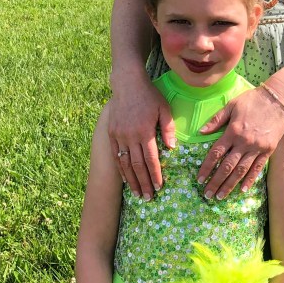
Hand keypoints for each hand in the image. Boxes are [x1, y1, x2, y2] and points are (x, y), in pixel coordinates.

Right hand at [108, 81, 175, 198]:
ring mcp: (118, 136)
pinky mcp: (111, 134)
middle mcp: (130, 136)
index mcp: (144, 131)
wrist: (127, 84)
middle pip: (137, 166)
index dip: (155, 175)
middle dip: (144, 183)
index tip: (159, 187)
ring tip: (138, 194)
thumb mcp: (164, 108)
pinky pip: (116, 156)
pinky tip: (126, 180)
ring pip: (125, 164)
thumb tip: (172, 148)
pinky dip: (121, 170)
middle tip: (149, 198)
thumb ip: (169, 128)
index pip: (151, 159)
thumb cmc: (149, 96)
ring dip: (132, 181)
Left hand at [197, 88, 283, 198]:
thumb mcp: (231, 105)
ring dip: (230, 185)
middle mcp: (244, 143)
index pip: (216, 153)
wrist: (277, 99)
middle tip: (207, 194)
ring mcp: (257, 148)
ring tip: (221, 196)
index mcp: (232, 132)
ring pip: (241, 171)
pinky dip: (250, 180)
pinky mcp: (268, 150)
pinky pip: (257, 168)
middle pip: (227, 166)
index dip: (206, 167)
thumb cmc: (252, 100)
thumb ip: (216, 120)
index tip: (199, 179)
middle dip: (216, 182)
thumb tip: (200, 132)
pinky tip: (242, 190)